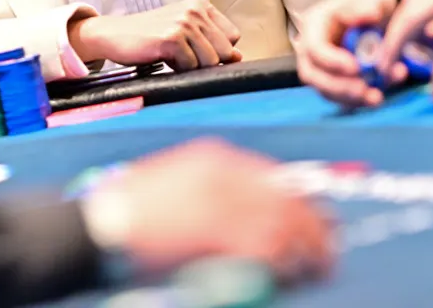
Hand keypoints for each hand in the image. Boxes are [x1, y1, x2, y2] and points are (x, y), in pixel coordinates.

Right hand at [71, 0, 241, 70]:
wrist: (114, 34)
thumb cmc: (149, 36)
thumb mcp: (183, 33)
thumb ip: (211, 42)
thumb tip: (238, 57)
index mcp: (201, 5)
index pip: (232, 37)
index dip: (216, 50)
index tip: (194, 49)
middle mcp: (195, 10)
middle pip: (225, 51)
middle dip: (205, 61)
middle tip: (180, 54)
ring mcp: (184, 23)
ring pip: (211, 62)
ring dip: (191, 66)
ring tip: (171, 56)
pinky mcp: (172, 38)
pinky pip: (191, 66)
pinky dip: (177, 69)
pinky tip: (162, 58)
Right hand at [85, 139, 333, 282]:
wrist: (105, 223)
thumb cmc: (132, 209)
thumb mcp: (174, 182)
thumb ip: (209, 189)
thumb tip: (243, 210)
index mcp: (213, 159)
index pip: (272, 177)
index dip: (299, 200)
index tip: (316, 218)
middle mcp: (225, 174)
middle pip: (286, 197)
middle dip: (314, 224)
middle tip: (328, 247)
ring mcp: (224, 202)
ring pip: (285, 223)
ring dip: (309, 246)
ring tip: (321, 265)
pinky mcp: (220, 233)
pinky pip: (268, 248)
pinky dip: (286, 261)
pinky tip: (292, 273)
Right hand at [295, 0, 398, 107]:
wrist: (378, 20)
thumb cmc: (371, 6)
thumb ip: (369, 4)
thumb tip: (369, 15)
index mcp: (315, 25)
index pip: (314, 47)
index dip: (331, 61)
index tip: (356, 67)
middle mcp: (311, 49)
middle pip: (311, 74)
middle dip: (336, 87)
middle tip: (363, 90)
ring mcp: (321, 68)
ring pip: (324, 90)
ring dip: (349, 98)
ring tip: (376, 98)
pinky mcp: (334, 82)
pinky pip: (339, 98)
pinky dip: (358, 102)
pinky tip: (377, 97)